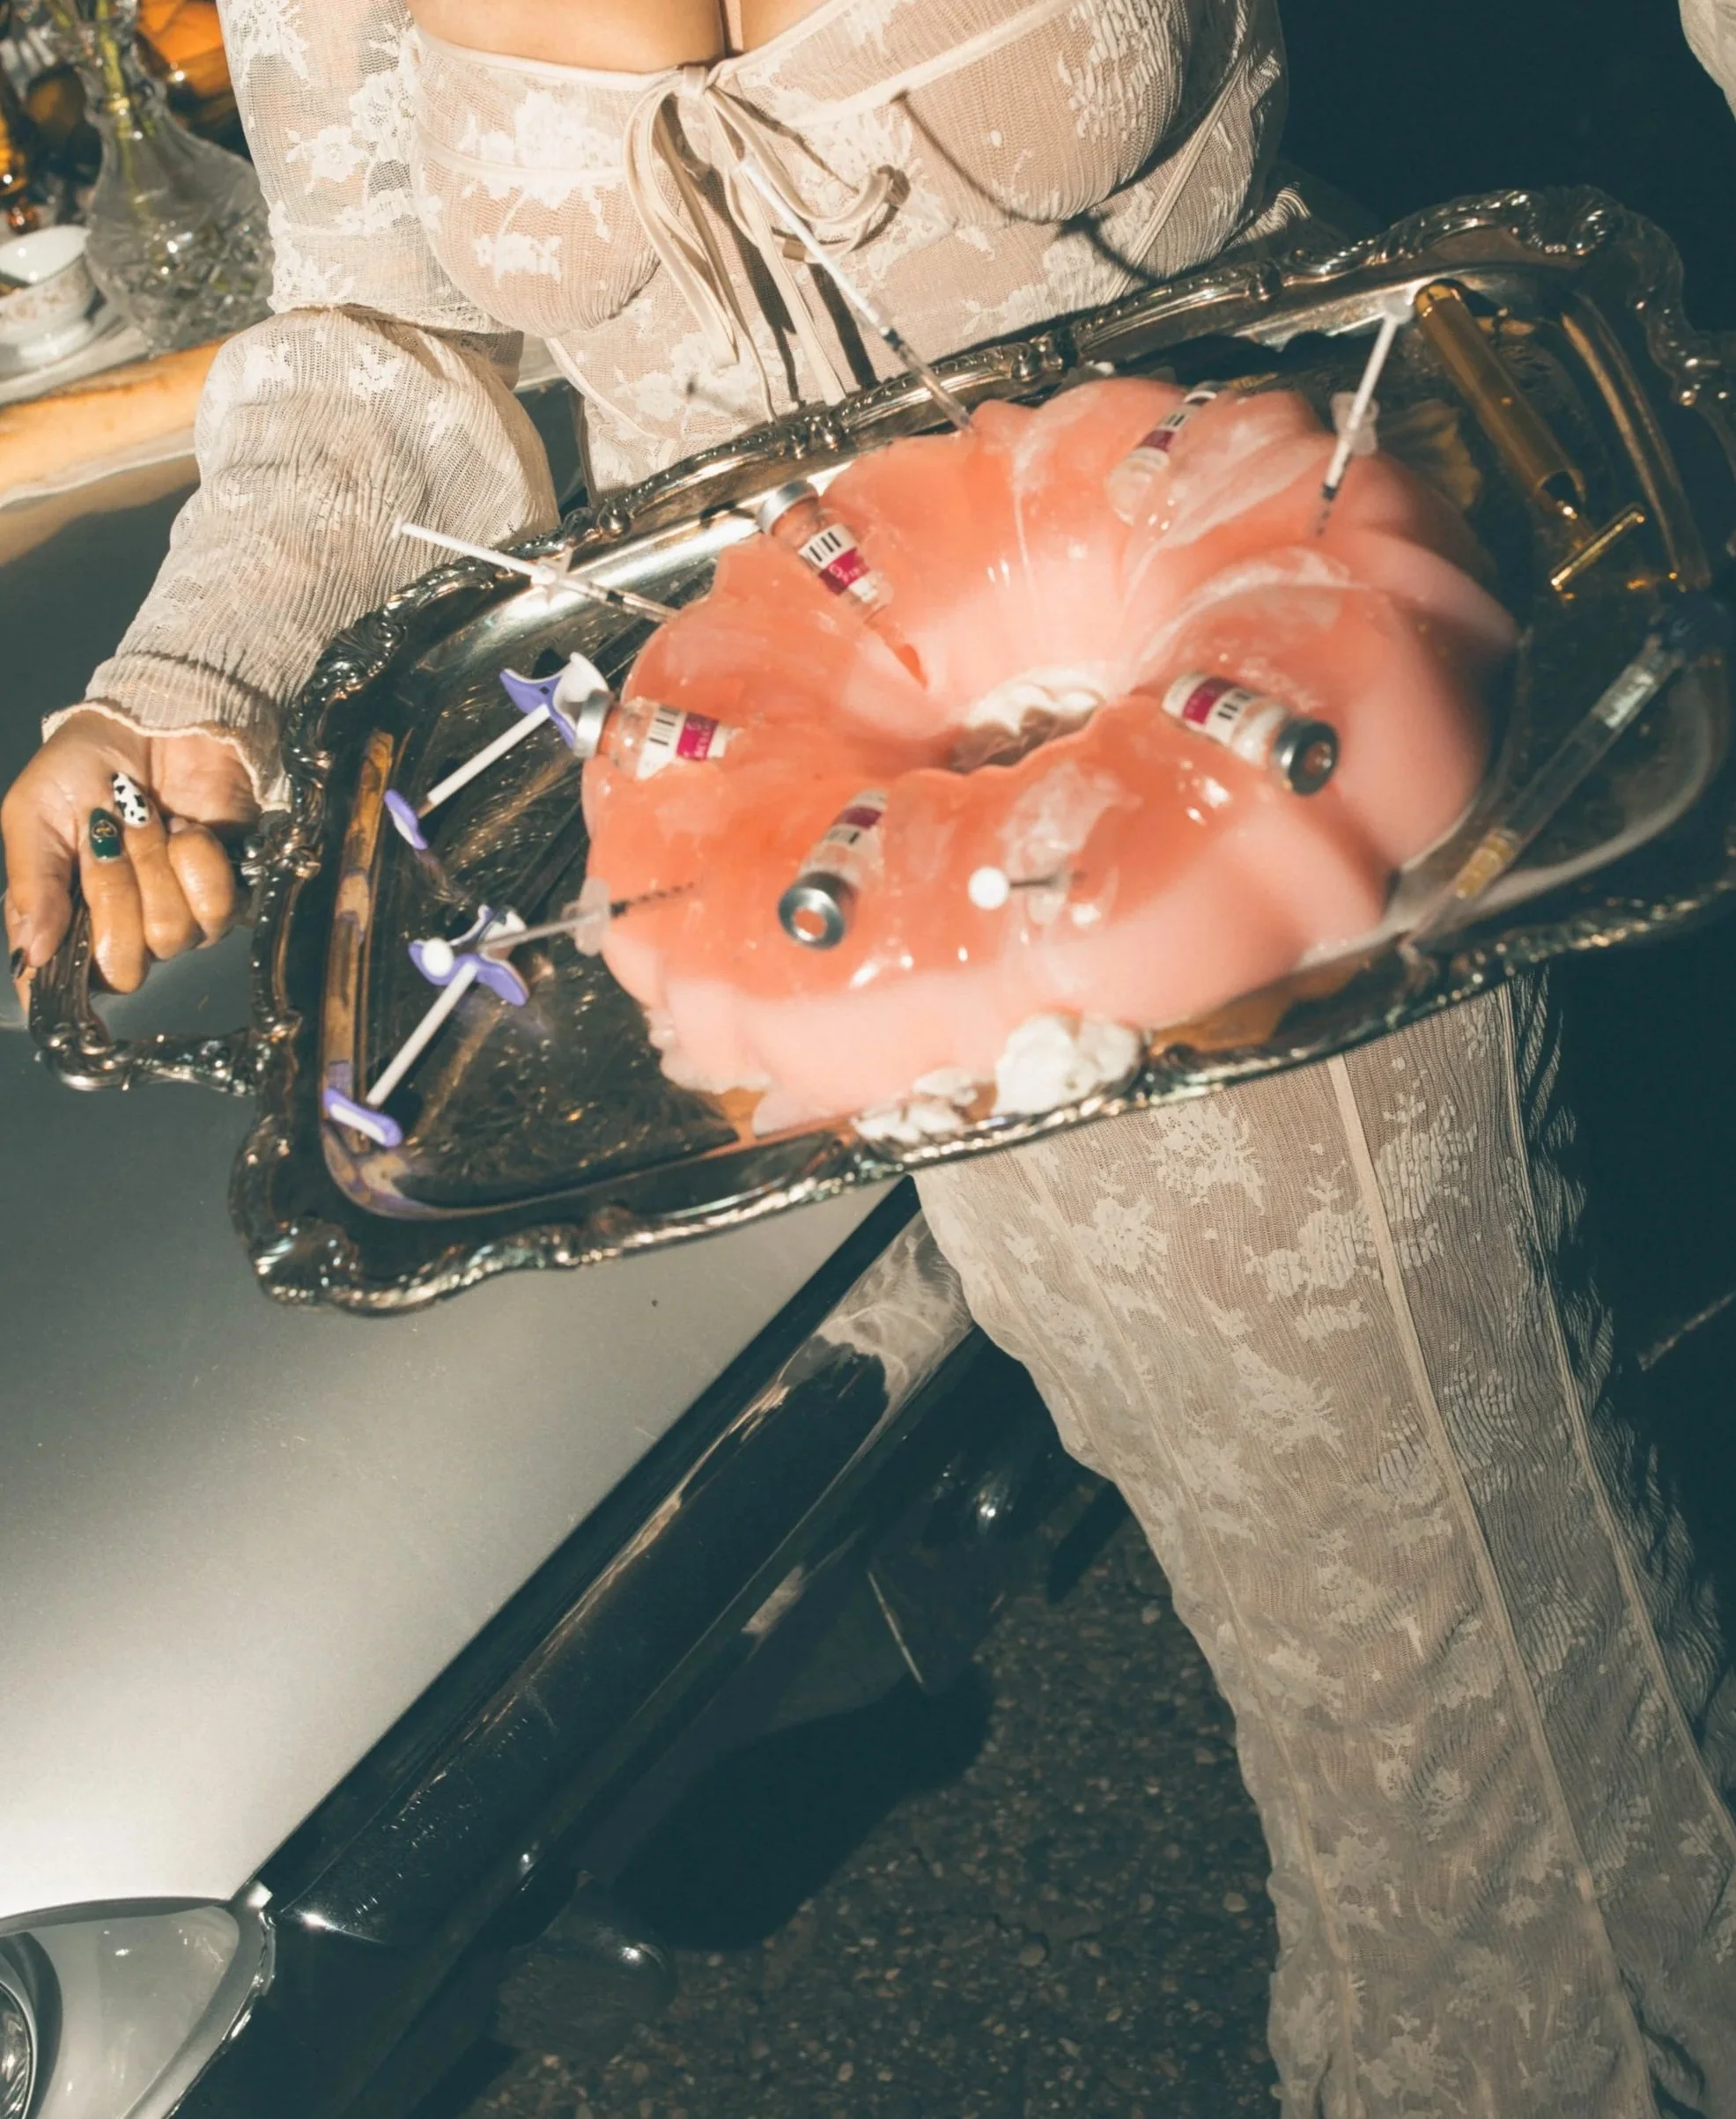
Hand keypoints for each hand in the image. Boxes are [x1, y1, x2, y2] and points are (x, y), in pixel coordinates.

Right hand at [3, 712, 259, 1000]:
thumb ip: (32, 884)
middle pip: (122, 964)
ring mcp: (176, 914)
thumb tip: (30, 955)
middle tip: (111, 843)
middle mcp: (122, 927)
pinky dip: (200, 861)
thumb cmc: (88, 761)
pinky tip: (187, 830)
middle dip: (116, 896)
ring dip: (158, 869)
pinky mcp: (225, 895)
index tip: (59, 982)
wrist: (158, 719)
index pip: (60, 985)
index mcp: (64, 915)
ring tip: (150, 825)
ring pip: (173, 937)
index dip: (60, 992)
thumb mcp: (35, 811)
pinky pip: (218, 910)